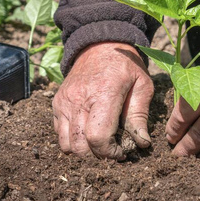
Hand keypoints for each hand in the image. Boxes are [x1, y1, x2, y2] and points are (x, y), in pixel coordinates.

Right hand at [52, 42, 153, 159]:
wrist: (100, 45)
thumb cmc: (125, 66)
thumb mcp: (142, 86)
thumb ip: (140, 116)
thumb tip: (142, 143)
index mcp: (104, 94)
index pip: (98, 137)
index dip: (110, 153)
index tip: (122, 152)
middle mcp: (79, 99)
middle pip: (80, 146)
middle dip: (98, 155)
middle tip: (112, 149)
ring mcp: (64, 102)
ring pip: (66, 145)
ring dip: (83, 151)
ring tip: (99, 142)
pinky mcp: (56, 103)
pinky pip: (58, 134)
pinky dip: (72, 140)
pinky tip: (88, 131)